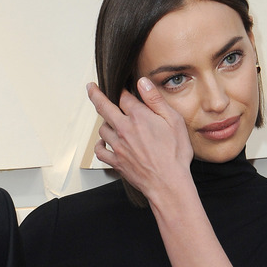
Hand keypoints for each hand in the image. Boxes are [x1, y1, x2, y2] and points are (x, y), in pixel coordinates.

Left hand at [87, 78, 193, 200]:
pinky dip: (100, 145)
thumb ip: (155, 100)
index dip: (122, 90)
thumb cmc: (175, 154)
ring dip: (105, 123)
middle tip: (91, 88)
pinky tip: (104, 142)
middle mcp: (124, 129)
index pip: (123, 96)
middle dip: (95, 95)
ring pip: (102, 128)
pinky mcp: (115, 161)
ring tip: (111, 121)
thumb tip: (142, 82)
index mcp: (138, 117)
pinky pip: (99, 150)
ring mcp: (117, 146)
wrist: (169, 184)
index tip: (121, 87)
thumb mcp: (174, 121)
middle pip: (104, 107)